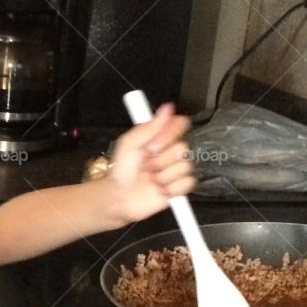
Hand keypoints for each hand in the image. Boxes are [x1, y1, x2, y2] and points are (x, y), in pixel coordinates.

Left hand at [98, 103, 196, 224]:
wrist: (119, 197)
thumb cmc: (121, 171)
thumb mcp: (129, 143)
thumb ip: (149, 126)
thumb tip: (167, 108)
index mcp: (160, 138)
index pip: (180, 125)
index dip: (169, 135)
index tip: (152, 145)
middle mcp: (169, 152)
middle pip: (183, 148)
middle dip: (162, 159)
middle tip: (147, 165)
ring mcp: (175, 170)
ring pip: (185, 167)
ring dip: (164, 175)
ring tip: (151, 178)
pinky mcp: (178, 187)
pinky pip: (187, 183)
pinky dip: (172, 188)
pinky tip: (159, 188)